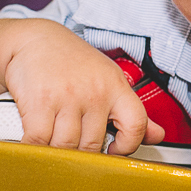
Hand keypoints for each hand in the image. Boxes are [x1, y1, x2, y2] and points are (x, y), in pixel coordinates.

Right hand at [4, 21, 164, 153]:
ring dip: (55, 150)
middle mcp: (94, 92)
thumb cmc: (70, 61)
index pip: (137, 124)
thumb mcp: (107, 79)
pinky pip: (39, 141)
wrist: (33, 39)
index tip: (114, 150)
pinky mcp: (40, 102)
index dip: (129, 145)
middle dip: (79, 151)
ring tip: (50, 138)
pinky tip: (33, 138)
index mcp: (115, 86)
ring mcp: (67, 97)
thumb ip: (130, 112)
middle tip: (70, 141)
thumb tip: (157, 136)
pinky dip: (34, 146)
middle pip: (92, 145)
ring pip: (65, 147)